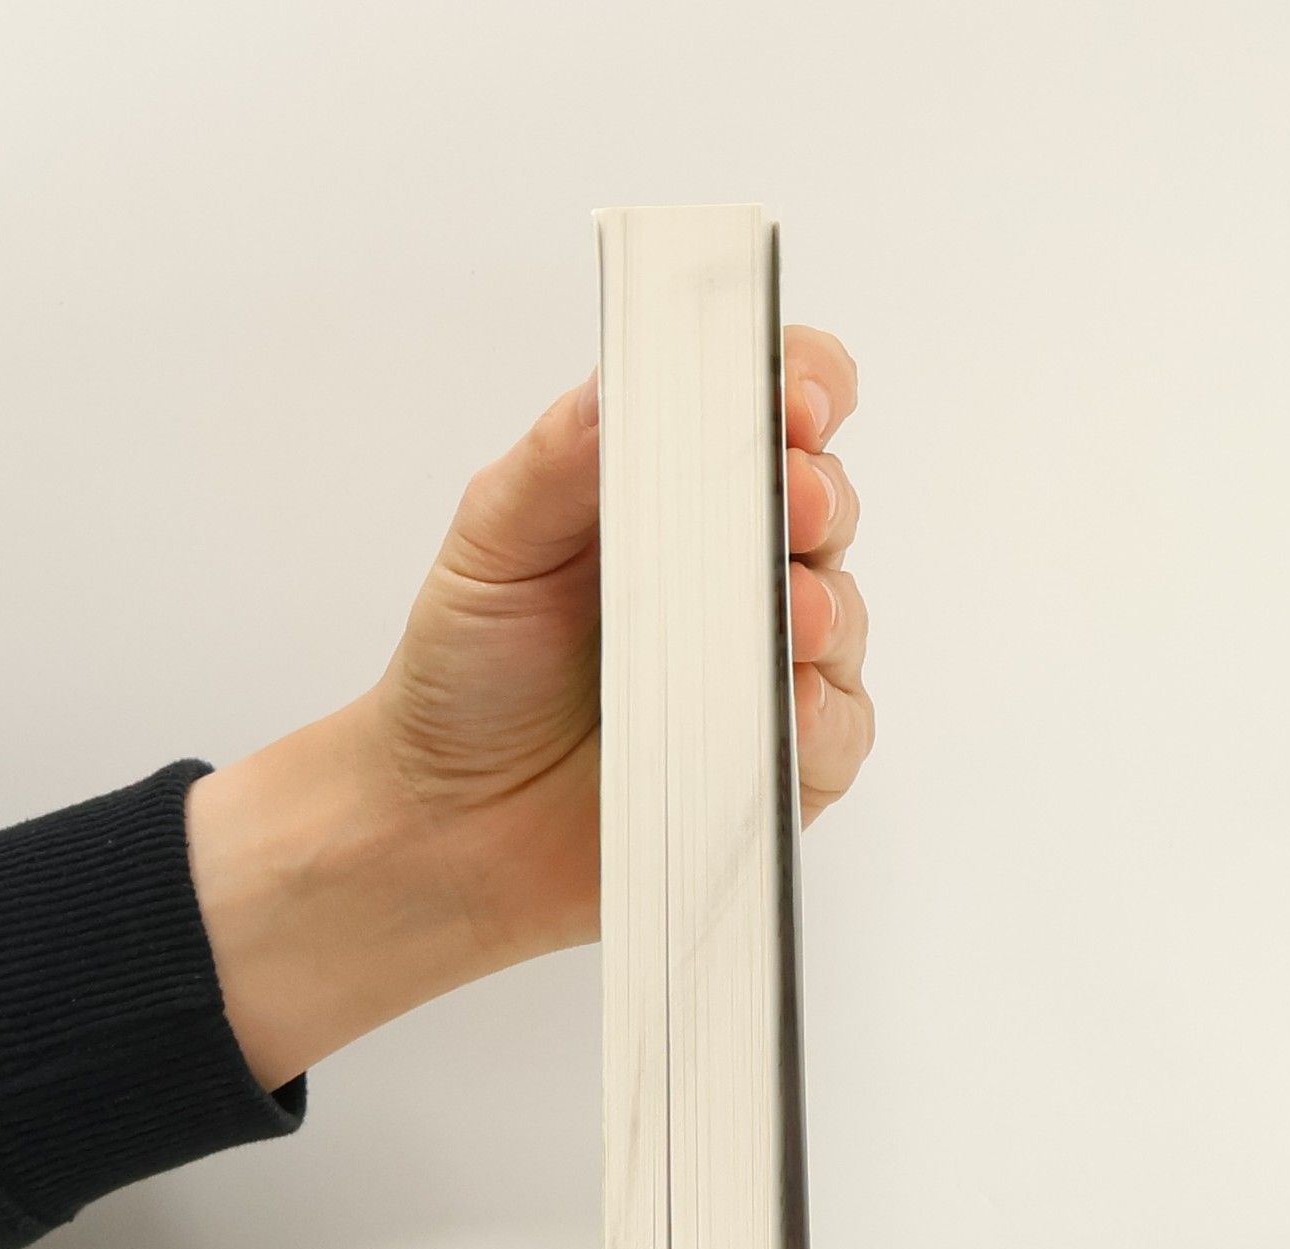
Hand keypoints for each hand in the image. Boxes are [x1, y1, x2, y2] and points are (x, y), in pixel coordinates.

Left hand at [188, 330, 870, 1087]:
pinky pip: (836, 734)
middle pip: (825, 508)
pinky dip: (825, 718)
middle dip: (820, 498)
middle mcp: (731, 574)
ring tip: (790, 616)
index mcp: (673, 496)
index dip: (800, 389)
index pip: (771, 413)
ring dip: (829, 610)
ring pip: (843, 618)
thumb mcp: (491, 543)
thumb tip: (629, 382)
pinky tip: (789, 709)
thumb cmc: (465, 675)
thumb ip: (560, 460)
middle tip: (798, 501)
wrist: (445, 823)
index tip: (789, 400)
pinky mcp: (773, 762)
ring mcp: (760, 669)